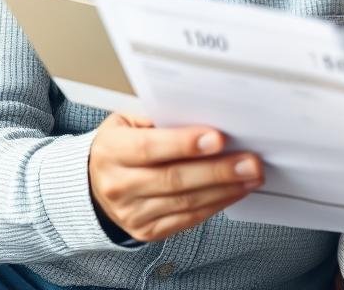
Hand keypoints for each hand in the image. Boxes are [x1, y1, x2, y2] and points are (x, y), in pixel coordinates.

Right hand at [89, 113, 263, 241]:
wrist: (92, 185)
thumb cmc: (118, 147)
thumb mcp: (127, 123)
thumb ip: (160, 118)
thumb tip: (203, 113)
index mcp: (112, 151)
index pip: (150, 148)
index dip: (185, 144)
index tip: (217, 138)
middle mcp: (119, 185)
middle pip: (174, 179)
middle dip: (218, 170)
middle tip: (249, 161)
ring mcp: (132, 212)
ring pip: (185, 203)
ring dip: (225, 189)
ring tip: (251, 175)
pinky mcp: (147, 230)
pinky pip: (187, 220)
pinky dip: (216, 204)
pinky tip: (235, 191)